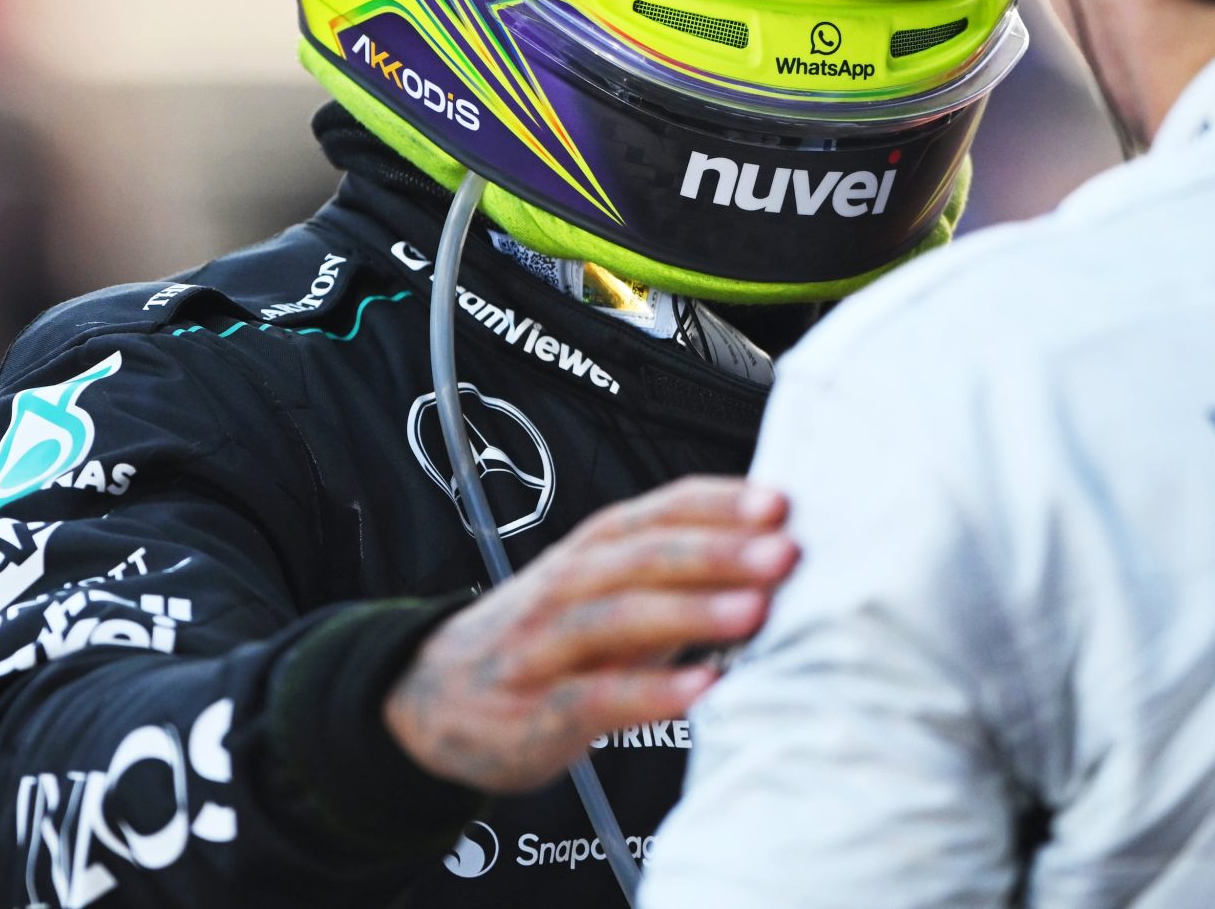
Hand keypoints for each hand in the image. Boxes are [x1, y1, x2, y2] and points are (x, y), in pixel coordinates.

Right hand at [385, 476, 798, 792]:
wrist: (429, 699)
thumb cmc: (547, 640)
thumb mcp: (607, 593)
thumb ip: (679, 574)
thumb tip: (779, 549)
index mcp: (596, 548)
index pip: (661, 509)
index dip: (721, 503)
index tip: (784, 502)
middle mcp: (569, 584)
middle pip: (645, 555)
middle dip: (718, 550)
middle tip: (785, 552)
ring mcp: (547, 647)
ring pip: (619, 617)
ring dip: (691, 611)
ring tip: (756, 611)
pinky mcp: (535, 712)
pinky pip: (596, 697)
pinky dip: (651, 692)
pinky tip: (702, 689)